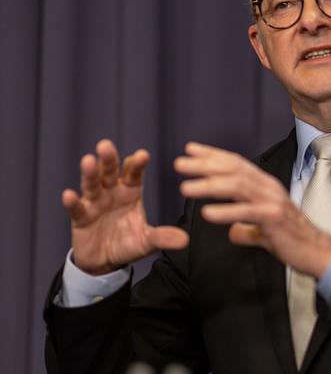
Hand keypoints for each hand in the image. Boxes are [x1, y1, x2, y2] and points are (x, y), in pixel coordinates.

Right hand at [62, 139, 188, 274]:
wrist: (105, 261)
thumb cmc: (128, 244)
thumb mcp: (147, 242)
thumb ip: (163, 237)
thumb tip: (184, 240)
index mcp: (131, 192)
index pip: (134, 174)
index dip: (137, 164)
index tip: (142, 155)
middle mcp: (112, 192)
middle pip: (110, 172)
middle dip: (109, 159)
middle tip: (106, 145)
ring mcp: (95, 203)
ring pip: (92, 184)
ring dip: (90, 173)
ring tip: (88, 161)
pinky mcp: (81, 217)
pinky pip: (77, 208)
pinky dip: (72, 202)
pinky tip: (69, 195)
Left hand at [174, 142, 330, 277]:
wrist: (318, 253)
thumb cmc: (292, 240)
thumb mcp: (264, 231)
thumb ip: (247, 228)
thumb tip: (233, 232)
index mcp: (265, 185)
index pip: (236, 163)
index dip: (212, 154)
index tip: (190, 149)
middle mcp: (268, 187)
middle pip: (233, 169)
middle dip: (204, 165)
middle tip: (180, 163)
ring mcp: (272, 201)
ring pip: (237, 186)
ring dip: (209, 185)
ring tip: (186, 188)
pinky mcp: (274, 218)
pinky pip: (246, 212)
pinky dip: (225, 211)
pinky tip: (207, 213)